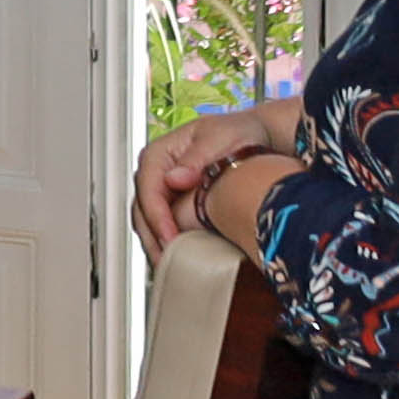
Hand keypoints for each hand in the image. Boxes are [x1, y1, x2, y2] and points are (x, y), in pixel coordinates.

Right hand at [133, 98, 300, 255]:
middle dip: (153, 237)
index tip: (170, 236)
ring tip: (170, 265)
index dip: (156, 216)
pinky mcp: (173, 202)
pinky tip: (177, 257)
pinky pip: (161, 225)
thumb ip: (197, 158)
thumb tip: (174, 179)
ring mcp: (162, 189)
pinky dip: (166, 242)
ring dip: (156, 244)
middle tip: (168, 260)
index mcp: (159, 153)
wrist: (257, 137)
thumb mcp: (222, 139)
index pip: (148, 189)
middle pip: (142, 210)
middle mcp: (156, 172)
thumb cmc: (239, 133)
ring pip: (147, 221)